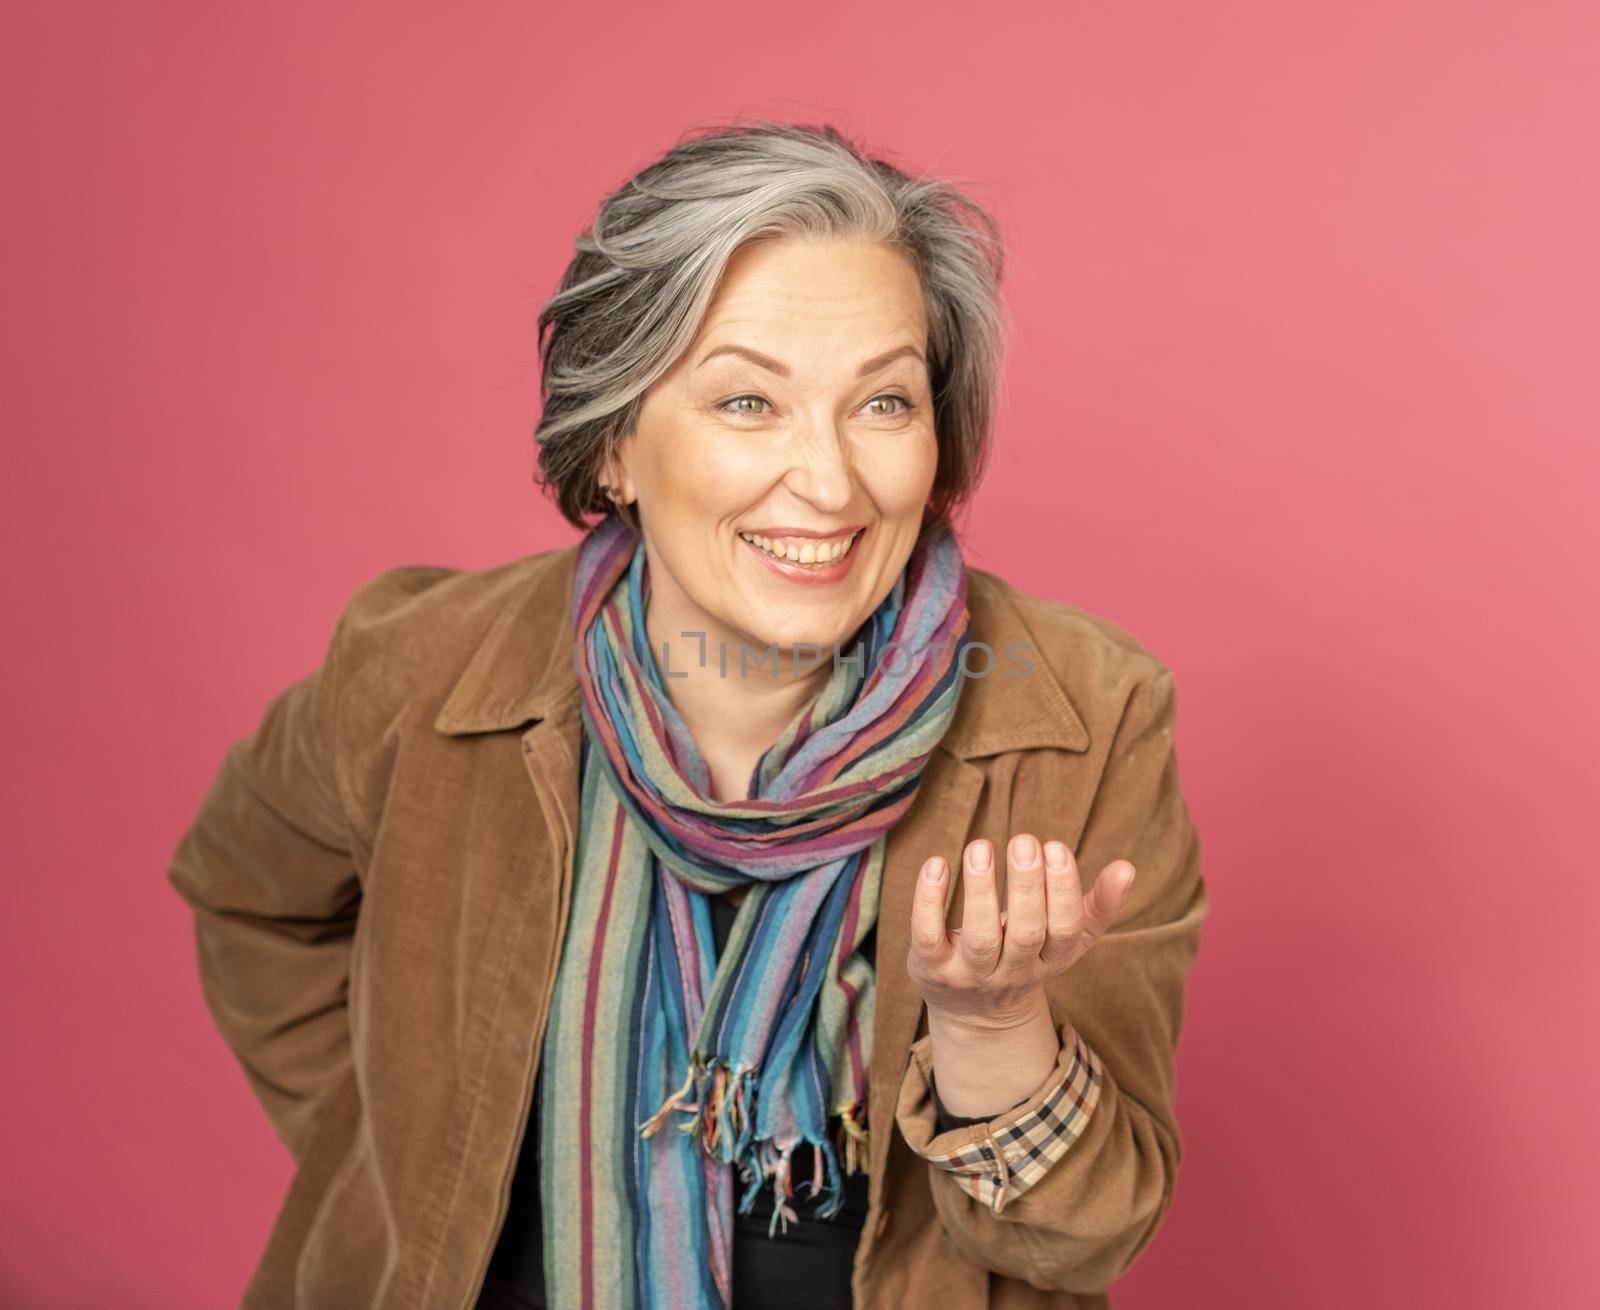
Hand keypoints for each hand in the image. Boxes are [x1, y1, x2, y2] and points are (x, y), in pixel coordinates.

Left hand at [909, 833, 1136, 1031]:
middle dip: (1026, 887)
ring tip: (981, 846)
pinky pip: (928, 937)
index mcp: (1051, 959)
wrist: (975, 1013)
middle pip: (1025, 934)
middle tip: (1024, 841)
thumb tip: (1129, 868)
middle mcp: (1014, 971)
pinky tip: (937, 865)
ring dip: (981, 890)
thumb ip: (1099, 904)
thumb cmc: (1028, 954)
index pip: (1065, 930)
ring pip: (980, 938)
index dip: (1062, 891)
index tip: (1056, 847)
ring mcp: (971, 974)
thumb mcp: (1068, 937)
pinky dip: (929, 902)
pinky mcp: (931, 969)